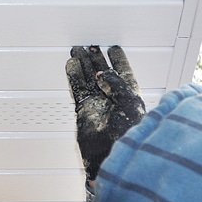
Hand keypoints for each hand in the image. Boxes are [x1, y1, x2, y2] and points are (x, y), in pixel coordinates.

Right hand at [66, 45, 145, 180]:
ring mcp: (98, 104)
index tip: (113, 49)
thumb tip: (102, 75)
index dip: (118, 60)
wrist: (112, 154)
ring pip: (89, 78)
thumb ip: (115, 84)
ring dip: (84, 65)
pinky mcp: (84, 109)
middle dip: (97, 59)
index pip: (124, 72)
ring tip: (77, 52)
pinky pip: (78, 88)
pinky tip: (72, 66)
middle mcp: (114, 98)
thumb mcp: (129, 101)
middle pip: (103, 73)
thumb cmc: (128, 133)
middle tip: (90, 47)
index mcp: (130, 95)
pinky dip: (74, 76)